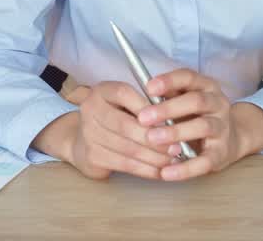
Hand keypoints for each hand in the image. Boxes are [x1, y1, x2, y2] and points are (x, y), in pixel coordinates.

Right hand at [34, 81, 172, 180]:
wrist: (84, 141)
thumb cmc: (116, 118)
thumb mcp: (126, 104)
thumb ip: (145, 106)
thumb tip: (173, 120)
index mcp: (101, 91)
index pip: (123, 94)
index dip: (147, 107)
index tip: (169, 118)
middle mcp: (90, 109)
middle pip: (126, 125)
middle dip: (155, 138)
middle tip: (177, 146)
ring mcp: (89, 134)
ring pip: (128, 148)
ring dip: (154, 157)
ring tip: (173, 160)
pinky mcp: (92, 157)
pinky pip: (125, 164)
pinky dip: (146, 170)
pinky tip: (160, 171)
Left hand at [138, 69, 262, 181]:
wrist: (231, 139)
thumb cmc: (198, 116)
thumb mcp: (185, 100)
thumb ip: (167, 96)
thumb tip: (141, 95)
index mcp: (206, 87)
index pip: (189, 77)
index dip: (169, 81)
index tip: (149, 88)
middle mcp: (217, 104)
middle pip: (196, 101)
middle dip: (168, 109)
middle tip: (143, 118)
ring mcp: (222, 128)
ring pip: (203, 126)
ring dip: (176, 132)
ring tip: (152, 139)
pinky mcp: (221, 153)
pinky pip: (204, 161)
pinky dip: (185, 169)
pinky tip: (166, 172)